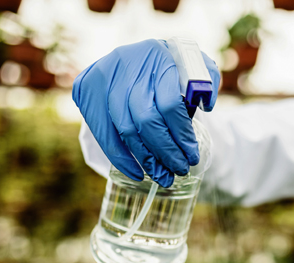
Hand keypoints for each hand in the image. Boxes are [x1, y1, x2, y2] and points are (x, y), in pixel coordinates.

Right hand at [72, 39, 220, 186]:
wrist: (142, 54)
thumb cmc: (174, 64)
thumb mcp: (196, 66)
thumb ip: (206, 83)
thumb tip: (206, 105)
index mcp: (160, 56)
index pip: (170, 105)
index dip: (181, 135)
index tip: (192, 156)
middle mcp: (128, 65)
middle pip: (146, 120)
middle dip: (165, 151)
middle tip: (180, 170)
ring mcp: (104, 77)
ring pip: (125, 129)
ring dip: (145, 159)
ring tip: (162, 177)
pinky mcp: (87, 89)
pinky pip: (103, 132)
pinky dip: (120, 157)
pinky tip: (137, 173)